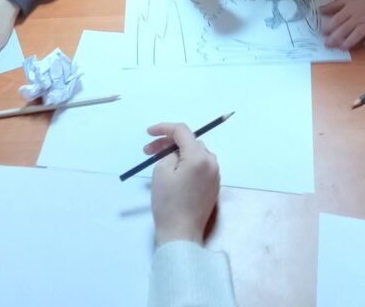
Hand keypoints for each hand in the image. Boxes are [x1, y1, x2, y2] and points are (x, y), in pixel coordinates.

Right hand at [147, 123, 220, 246]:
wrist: (181, 235)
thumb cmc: (169, 204)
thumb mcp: (162, 172)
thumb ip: (169, 154)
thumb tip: (176, 152)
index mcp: (199, 157)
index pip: (182, 131)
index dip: (164, 128)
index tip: (149, 133)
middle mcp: (211, 163)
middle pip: (190, 142)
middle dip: (168, 143)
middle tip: (149, 151)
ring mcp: (215, 175)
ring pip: (195, 153)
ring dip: (178, 153)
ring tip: (159, 161)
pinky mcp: (213, 186)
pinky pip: (200, 166)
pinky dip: (186, 163)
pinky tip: (173, 171)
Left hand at [320, 0, 364, 49]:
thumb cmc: (361, 1)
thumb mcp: (346, 0)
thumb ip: (333, 5)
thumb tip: (319, 10)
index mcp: (350, 9)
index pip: (337, 19)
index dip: (329, 27)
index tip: (322, 32)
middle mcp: (358, 17)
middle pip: (345, 28)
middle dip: (335, 38)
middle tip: (327, 44)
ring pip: (357, 34)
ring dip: (349, 42)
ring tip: (341, 47)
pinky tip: (363, 44)